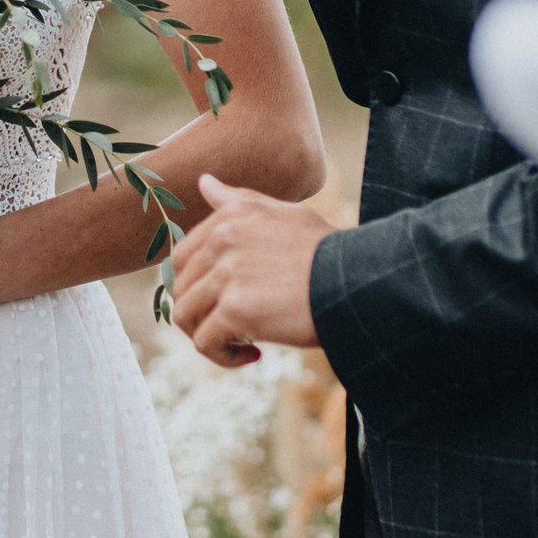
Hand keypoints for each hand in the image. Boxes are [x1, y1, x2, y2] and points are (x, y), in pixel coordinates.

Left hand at [171, 173, 330, 367]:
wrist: (357, 282)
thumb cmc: (326, 252)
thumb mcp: (283, 214)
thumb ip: (238, 200)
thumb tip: (204, 181)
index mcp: (231, 216)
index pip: (181, 258)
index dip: (197, 287)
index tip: (227, 301)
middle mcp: (222, 239)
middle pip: (180, 289)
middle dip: (202, 313)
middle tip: (235, 327)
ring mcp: (226, 273)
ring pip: (185, 316)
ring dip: (209, 337)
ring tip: (242, 342)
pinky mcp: (235, 308)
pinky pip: (205, 342)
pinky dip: (223, 356)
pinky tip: (254, 353)